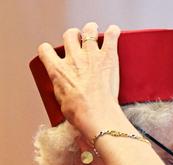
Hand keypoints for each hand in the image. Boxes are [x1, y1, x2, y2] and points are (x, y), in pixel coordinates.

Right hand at [37, 23, 122, 138]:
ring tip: (94, 32)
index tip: (54, 53)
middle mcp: (73, 59)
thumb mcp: (61, 102)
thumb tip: (66, 91)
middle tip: (79, 41)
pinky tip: (114, 32)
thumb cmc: (80, 114)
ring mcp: (91, 55)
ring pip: (88, 30)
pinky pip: (111, 36)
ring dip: (91, 29)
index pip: (45, 50)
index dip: (49, 50)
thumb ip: (62, 89)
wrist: (97, 115)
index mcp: (57, 70)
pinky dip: (113, 32)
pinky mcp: (108, 57)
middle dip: (73, 36)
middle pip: (69, 35)